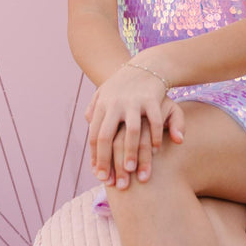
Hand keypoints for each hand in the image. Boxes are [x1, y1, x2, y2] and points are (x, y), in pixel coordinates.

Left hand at [85, 61, 184, 183]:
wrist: (146, 65)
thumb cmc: (123, 84)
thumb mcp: (104, 92)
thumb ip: (94, 108)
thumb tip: (88, 123)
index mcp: (102, 106)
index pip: (95, 136)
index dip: (96, 157)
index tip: (100, 176)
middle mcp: (115, 104)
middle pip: (107, 136)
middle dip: (109, 160)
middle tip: (114, 181)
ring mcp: (134, 102)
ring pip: (132, 131)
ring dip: (131, 152)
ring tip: (133, 171)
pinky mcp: (152, 99)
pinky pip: (155, 121)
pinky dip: (156, 136)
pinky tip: (157, 150)